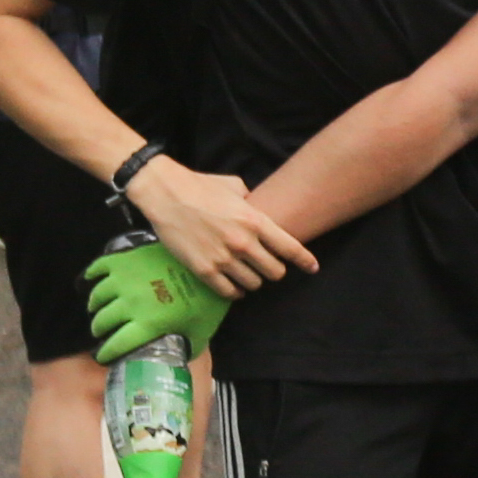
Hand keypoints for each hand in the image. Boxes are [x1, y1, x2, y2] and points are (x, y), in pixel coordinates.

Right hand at [83, 238, 228, 361]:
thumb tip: (177, 361)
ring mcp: (125, 280)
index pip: (116, 345)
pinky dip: (91, 276)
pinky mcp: (125, 260)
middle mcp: (131, 303)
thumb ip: (186, 349)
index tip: (103, 356)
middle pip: (103, 321)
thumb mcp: (201, 332)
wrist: (211, 264)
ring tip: (98, 309)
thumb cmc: (208, 300)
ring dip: (96, 306)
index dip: (106, 353)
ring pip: (98, 297)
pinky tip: (91, 282)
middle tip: (101, 330)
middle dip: (99, 329)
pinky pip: (98, 268)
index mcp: (148, 324)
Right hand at [126, 157, 314, 294]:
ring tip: (247, 275)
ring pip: (254, 284)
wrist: (165, 193)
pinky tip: (233, 286)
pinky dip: (234, 292)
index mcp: (255, 221)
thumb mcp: (235, 187)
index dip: (305, 261)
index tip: (312, 268)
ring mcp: (224, 258)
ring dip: (253, 282)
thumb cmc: (200, 186)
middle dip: (274, 271)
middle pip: (275, 272)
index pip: (291, 248)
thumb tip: (259, 205)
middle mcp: (243, 242)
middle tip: (266, 267)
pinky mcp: (204, 270)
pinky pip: (229, 292)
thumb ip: (253, 201)